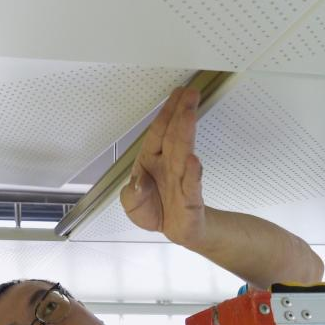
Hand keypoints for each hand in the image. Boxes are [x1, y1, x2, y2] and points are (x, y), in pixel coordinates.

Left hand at [120, 87, 205, 247]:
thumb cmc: (156, 210)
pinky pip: (191, 184)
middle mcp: (169, 165)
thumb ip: (131, 193)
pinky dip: (192, 173)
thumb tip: (138, 182)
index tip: (177, 95)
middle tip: (190, 93)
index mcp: (152, 160)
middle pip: (174, 136)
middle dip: (180, 113)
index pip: (159, 132)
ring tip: (190, 113)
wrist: (178, 231)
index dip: (166, 113)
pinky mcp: (191, 199)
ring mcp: (182, 180)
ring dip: (186, 132)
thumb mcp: (132, 204)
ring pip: (183, 153)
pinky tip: (193, 160)